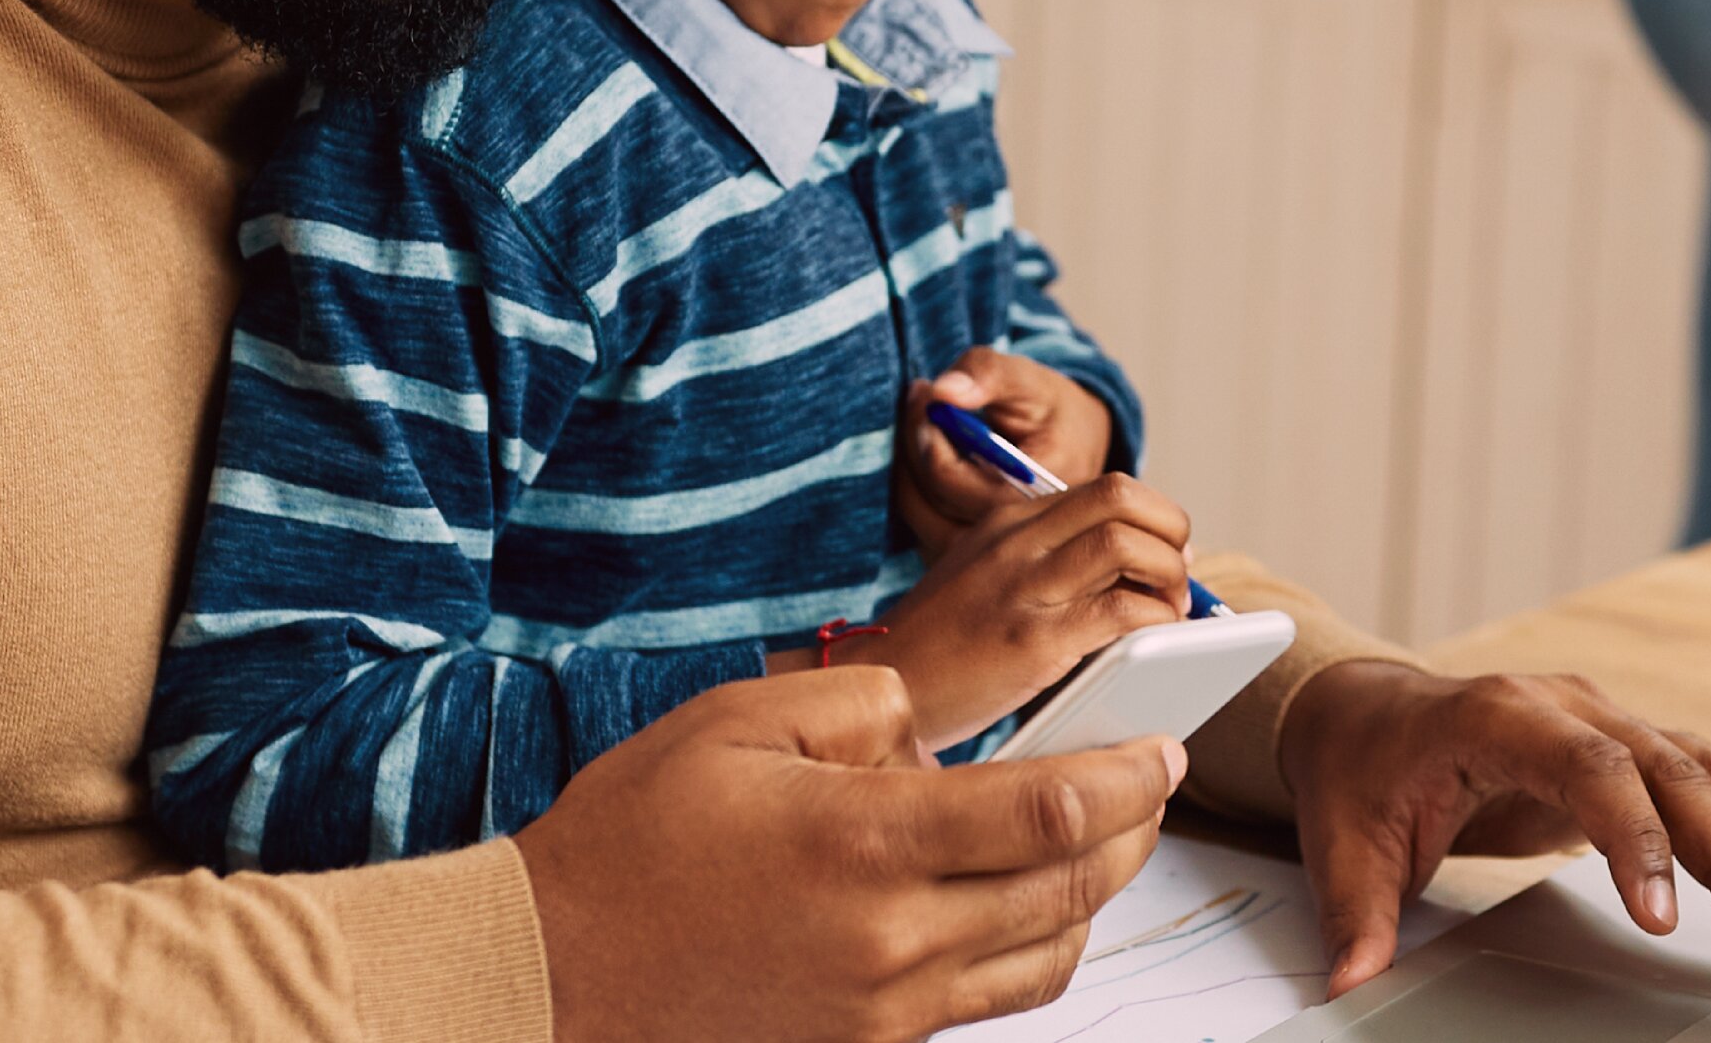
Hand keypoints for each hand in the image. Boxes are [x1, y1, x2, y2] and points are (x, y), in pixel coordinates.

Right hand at [517, 669, 1180, 1042]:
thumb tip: (935, 728)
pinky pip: (984, 1003)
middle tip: (1149, 789)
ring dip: (1092, 902)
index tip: (1158, 750)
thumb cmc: (630, 842)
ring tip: (1098, 846)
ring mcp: (882, 1007)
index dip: (1125, 779)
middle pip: (1070, 893)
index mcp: (864, 842)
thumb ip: (861, 703)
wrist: (552, 969)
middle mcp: (889, 938)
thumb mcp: (737, 721)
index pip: (1049, 812)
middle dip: (1131, 835)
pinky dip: (1028, 953)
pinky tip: (1018, 909)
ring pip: (1043, 961)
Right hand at [858, 475, 1197, 750]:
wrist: (880, 690)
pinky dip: (1155, 621)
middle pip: (1123, 497)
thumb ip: (1040, 564)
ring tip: (1171, 612)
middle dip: (1171, 531)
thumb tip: (1124, 576)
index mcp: (1007, 520)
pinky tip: (1153, 640)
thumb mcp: (982, 578)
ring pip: (1127, 542)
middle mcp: (1016, 542)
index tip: (1167, 553)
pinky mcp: (1033, 641)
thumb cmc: (938, 649)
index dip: (1154, 517)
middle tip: (1178, 576)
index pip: (1105, 489)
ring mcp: (1024, 588)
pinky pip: (1120, 611)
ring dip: (1168, 576)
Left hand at [895, 351, 1121, 549]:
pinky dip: (920, 497)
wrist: (1081, 444)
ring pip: (927, 527)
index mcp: (1038, 493)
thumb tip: (942, 392)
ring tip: (922, 427)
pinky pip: (931, 538)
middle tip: (918, 402)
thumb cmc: (1054, 411)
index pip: (955, 481)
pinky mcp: (983, 560)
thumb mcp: (1031, 381)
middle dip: (914, 451)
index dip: (927, 436)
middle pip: (934, 508)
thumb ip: (989, 376)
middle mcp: (1021, 538)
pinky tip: (931, 459)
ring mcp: (1001, 557)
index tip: (925, 395)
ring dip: (911, 475)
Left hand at [1275, 663, 1710, 992]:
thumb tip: (1353, 981)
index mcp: (1499, 714)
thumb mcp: (1342, 841)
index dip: (1637, 840)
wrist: (1367, 711)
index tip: (1663, 919)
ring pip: (1706, 772)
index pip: (1591, 770)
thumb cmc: (1362, 768)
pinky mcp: (1628, 749)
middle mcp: (1569, 706)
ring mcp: (1606, 721)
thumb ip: (1359, 912)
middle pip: (1671, 772)